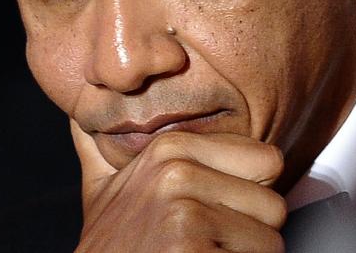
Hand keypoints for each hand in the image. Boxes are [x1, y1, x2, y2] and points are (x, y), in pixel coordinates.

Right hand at [71, 121, 286, 251]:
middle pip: (272, 204)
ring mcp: (185, 215)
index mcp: (169, 148)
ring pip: (269, 242)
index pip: (266, 159)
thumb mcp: (101, 189)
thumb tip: (82, 116)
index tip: (216, 207)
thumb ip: (101, 146)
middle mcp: (177, 174)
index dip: (247, 191)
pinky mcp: (191, 251)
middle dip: (248, 230)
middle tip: (206, 240)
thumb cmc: (110, 246)